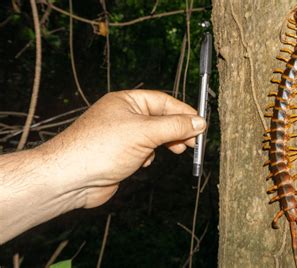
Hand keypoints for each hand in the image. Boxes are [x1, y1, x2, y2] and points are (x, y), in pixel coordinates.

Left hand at [37, 90, 205, 207]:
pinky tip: (145, 162)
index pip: (163, 101)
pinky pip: (144, 151)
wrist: (70, 178)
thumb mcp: (145, 133)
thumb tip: (199, 122)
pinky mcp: (119, 155)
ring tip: (175, 150)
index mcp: (127, 101)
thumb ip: (175, 126)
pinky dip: (150, 156)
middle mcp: (124, 116)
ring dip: (165, 143)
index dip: (183, 112)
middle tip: (192, 142)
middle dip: (177, 130)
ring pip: (154, 137)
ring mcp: (121, 136)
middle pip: (160, 119)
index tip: (200, 125)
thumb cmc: (100, 148)